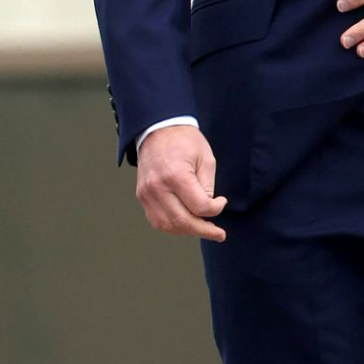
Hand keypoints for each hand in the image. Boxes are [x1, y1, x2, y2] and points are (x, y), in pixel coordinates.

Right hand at [134, 125, 226, 241]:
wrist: (157, 129)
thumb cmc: (184, 142)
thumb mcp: (206, 160)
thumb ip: (207, 187)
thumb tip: (207, 210)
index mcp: (176, 175)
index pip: (200, 207)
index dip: (216, 209)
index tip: (222, 202)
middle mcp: (157, 186)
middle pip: (182, 221)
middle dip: (204, 231)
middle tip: (218, 234)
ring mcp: (146, 192)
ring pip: (167, 225)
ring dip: (187, 231)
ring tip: (201, 227)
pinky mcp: (141, 195)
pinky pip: (156, 220)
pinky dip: (172, 226)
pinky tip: (185, 222)